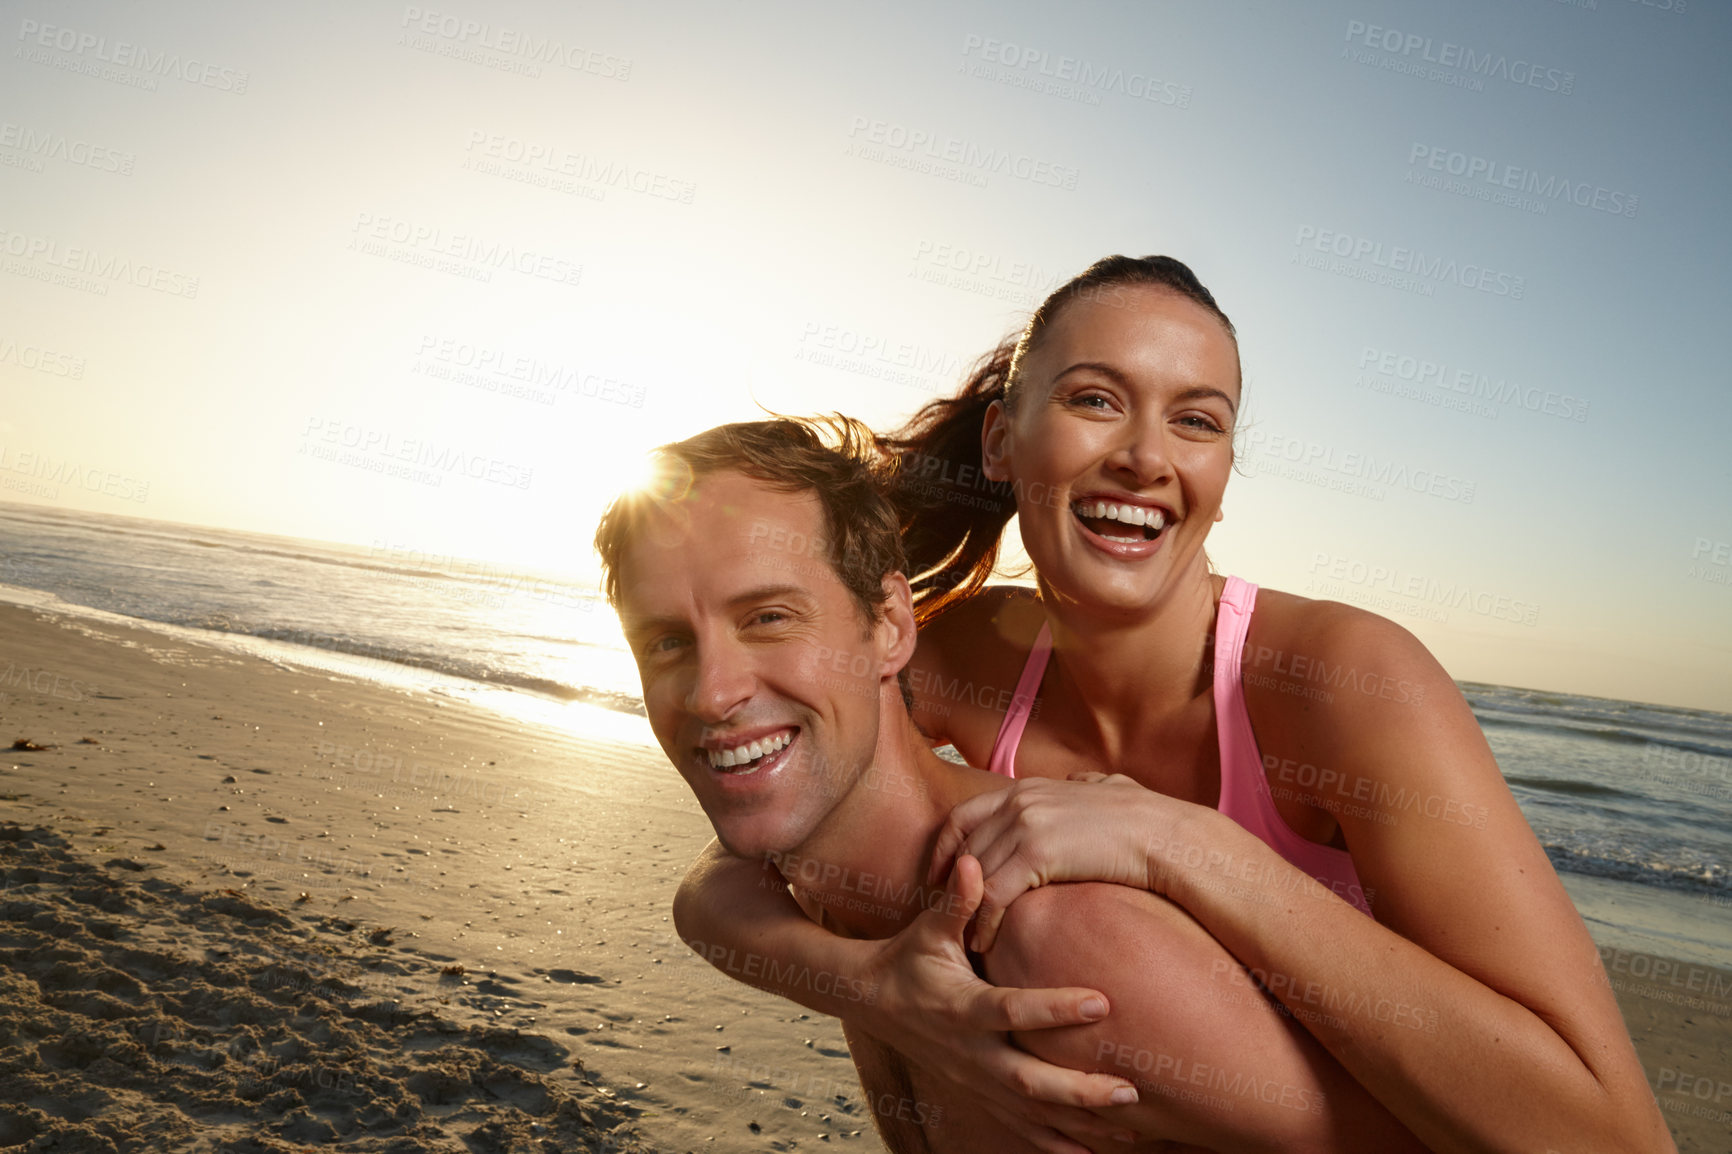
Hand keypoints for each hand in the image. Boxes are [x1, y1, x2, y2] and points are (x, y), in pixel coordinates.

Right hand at [857, 854, 1140, 1153]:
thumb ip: (955, 902)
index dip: (1055, 1009)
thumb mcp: (927, 930)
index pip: (1011, 1011)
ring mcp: (973, 1080)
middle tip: (1129, 1090)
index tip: (1103, 1002)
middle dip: (1079, 1090)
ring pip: (1030, 1111)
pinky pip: (1019, 1126)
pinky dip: (1055, 1143)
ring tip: (1132, 1125)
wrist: (869, 1001)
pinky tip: (1094, 1152)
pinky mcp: (977, 1093)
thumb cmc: (907, 958)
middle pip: (1027, 1081)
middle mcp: (968, 1052)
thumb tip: (973, 861)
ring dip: (1080, 1122)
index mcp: (959, 1007)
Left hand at [930, 774, 1188, 951]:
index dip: (944, 848)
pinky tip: (986, 942)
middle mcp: (1019, 801)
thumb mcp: (1108, 788)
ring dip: (964, 909)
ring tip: (962, 938)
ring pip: (976, 873)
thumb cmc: (1147, 818)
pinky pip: (996, 893)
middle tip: (945, 916)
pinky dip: (985, 920)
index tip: (937, 876)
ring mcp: (1026, 824)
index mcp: (1027, 788)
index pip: (963, 815)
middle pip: (964, 848)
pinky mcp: (1038, 853)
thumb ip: (1087, 783)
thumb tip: (1084, 780)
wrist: (1167, 834)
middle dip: (950, 885)